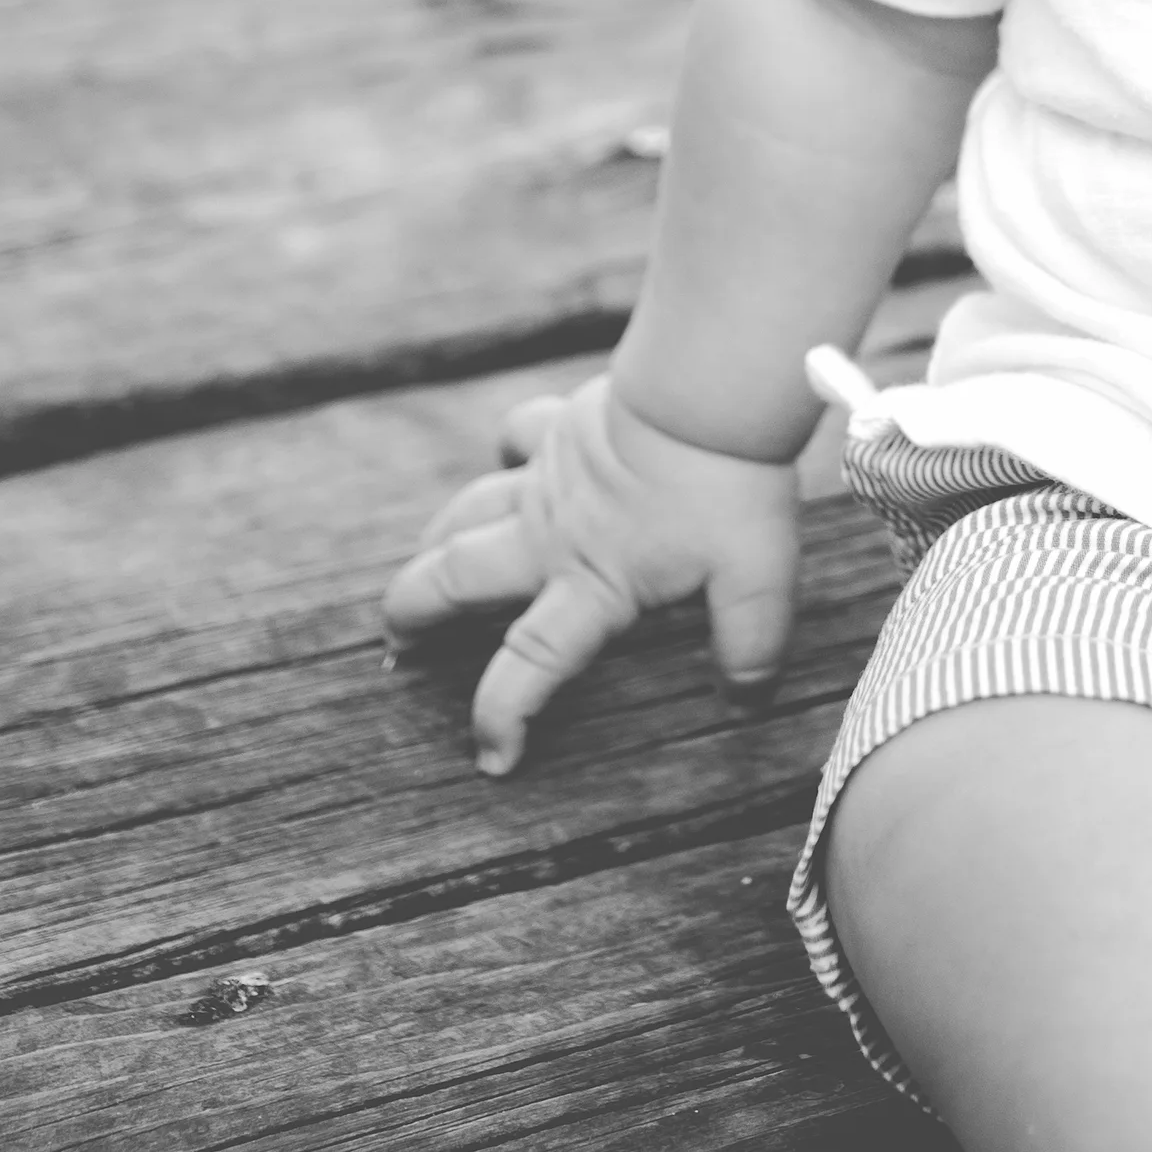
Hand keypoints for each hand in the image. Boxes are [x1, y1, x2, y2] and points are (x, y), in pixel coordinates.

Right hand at [383, 373, 802, 774]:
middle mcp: (551, 537)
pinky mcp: (559, 427)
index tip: (492, 758)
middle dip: (415, 612)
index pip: (531, 663)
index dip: (502, 713)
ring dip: (436, 538)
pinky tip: (511, 454)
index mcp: (592, 585)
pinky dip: (508, 447)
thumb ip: (751, 644)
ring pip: (466, 510)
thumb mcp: (756, 581)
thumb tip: (748, 702)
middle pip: (456, 577)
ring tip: (422, 559)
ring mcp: (547, 478)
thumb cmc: (728, 487)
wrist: (704, 393)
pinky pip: (516, 435)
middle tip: (396, 640)